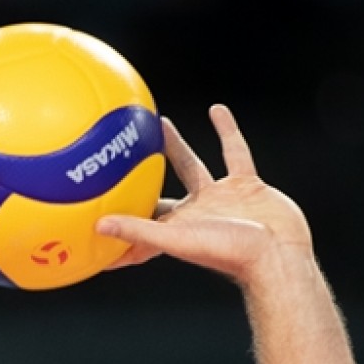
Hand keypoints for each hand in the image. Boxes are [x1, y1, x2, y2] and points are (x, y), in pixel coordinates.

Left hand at [96, 106, 312, 285]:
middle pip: (157, 191)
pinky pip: (234, 151)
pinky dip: (227, 131)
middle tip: (115, 157)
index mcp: (174, 227)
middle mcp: (194, 213)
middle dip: (137, 178)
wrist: (277, 253)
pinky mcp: (247, 185)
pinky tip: (217, 110)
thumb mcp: (177, 239)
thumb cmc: (229, 253)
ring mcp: (221, 198)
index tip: (86, 213)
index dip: (113, 220)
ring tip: (158, 123)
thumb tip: (97, 226)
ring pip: (192, 165)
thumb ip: (139, 231)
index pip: (135, 223)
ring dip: (175, 147)